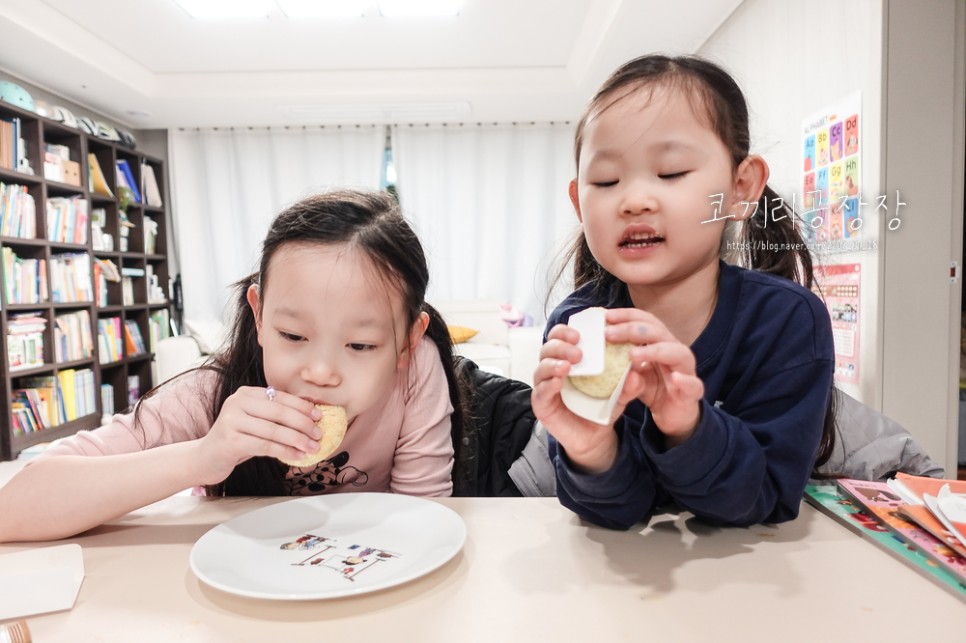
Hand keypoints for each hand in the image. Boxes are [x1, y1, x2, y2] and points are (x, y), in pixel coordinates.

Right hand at [193, 386, 322, 483]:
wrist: (204, 458)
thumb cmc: (236, 439)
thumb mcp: (254, 421)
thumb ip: (274, 416)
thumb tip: (311, 419)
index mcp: (246, 393)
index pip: (280, 397)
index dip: (302, 407)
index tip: (319, 416)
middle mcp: (237, 402)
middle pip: (279, 412)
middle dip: (303, 424)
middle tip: (319, 434)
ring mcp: (231, 421)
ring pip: (274, 430)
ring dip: (298, 440)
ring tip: (313, 448)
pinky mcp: (230, 441)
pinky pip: (265, 446)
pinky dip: (285, 451)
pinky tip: (298, 456)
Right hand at [531, 323, 639, 472]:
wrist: (595, 437)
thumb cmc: (602, 408)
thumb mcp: (619, 394)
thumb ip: (628, 384)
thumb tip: (637, 371)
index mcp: (569, 358)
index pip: (560, 337)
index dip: (566, 331)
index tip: (580, 334)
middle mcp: (553, 368)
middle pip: (548, 348)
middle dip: (561, 346)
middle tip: (578, 353)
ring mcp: (545, 385)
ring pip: (541, 367)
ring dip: (553, 363)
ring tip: (567, 367)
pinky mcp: (541, 404)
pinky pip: (540, 391)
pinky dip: (548, 385)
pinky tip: (558, 382)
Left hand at [604, 309, 703, 445]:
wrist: (674, 415)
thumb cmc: (654, 388)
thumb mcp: (632, 374)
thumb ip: (620, 363)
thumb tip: (601, 348)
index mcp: (660, 342)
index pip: (645, 321)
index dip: (626, 316)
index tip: (605, 316)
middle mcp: (674, 351)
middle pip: (657, 332)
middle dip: (632, 330)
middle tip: (608, 334)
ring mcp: (686, 370)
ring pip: (677, 353)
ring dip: (654, 351)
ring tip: (633, 355)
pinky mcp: (692, 392)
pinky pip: (692, 384)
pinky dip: (684, 380)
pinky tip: (675, 378)